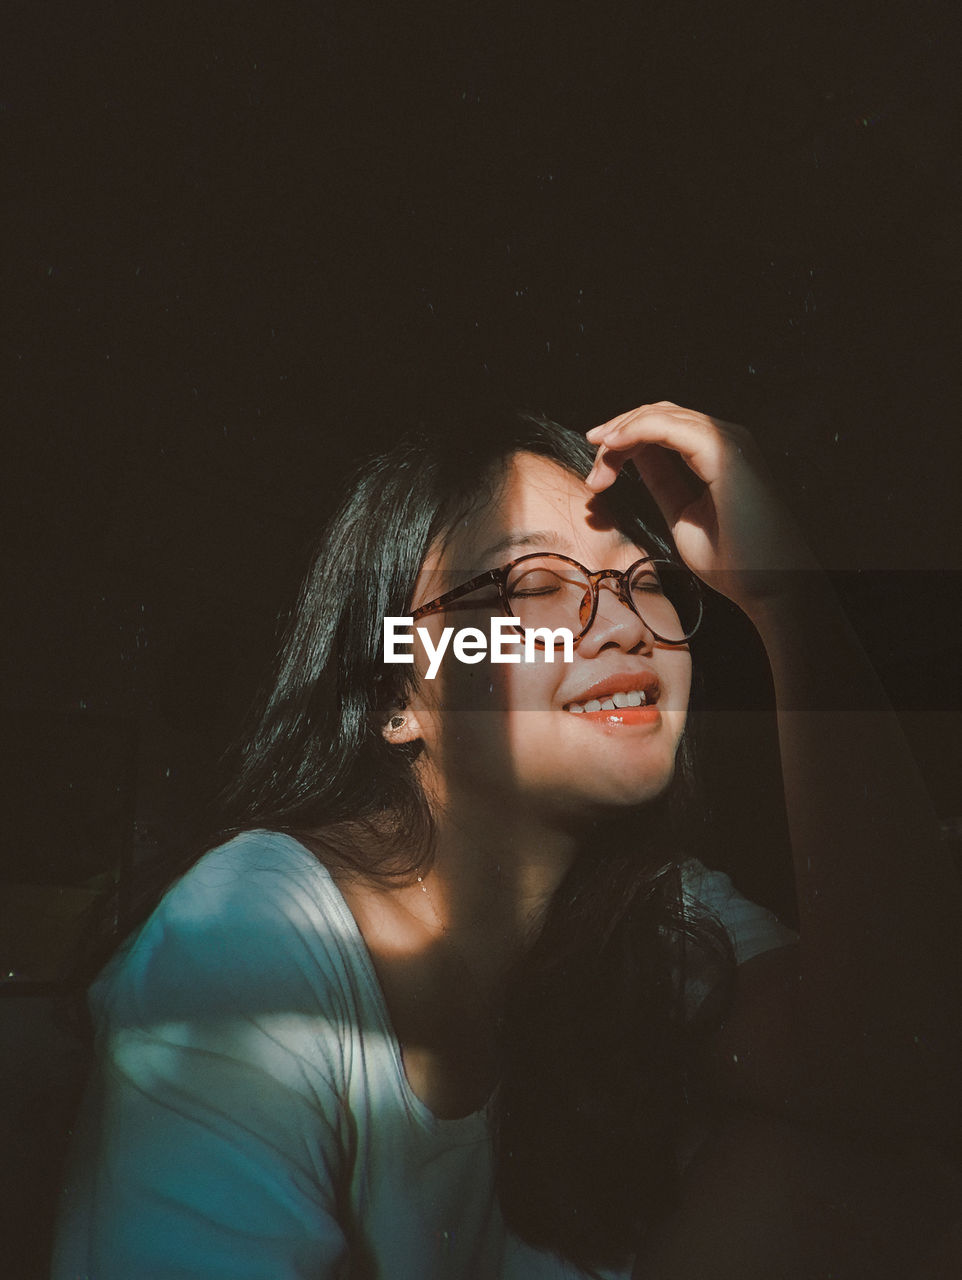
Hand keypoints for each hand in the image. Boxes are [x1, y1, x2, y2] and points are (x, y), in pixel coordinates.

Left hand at [585, 402, 820, 612]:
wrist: (770, 587)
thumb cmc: (734, 562)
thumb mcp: (682, 514)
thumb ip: (661, 482)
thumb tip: (632, 458)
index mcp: (717, 454)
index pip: (662, 429)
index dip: (624, 442)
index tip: (597, 476)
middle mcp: (725, 439)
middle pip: (656, 416)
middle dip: (616, 437)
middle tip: (593, 474)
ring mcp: (727, 440)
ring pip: (659, 415)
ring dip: (620, 436)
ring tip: (598, 467)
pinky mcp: (724, 450)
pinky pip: (667, 427)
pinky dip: (634, 432)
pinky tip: (612, 448)